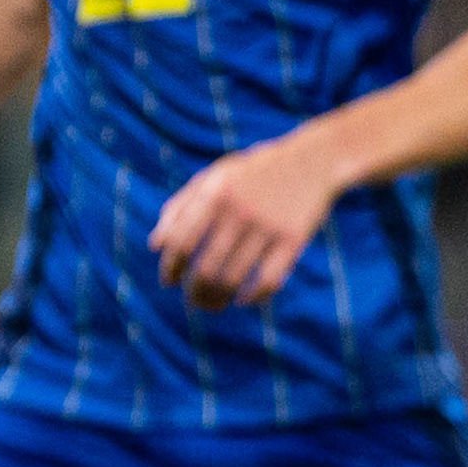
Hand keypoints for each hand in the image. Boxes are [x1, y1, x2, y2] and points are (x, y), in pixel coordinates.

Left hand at [149, 130, 347, 308]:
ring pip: (235, 278)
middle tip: (193, 303)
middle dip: (195, 293)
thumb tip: (155, 246)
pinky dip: (254, 297)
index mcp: (215, 193)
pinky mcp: (294, 239)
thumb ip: (179, 207)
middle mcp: (240, 210)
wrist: (312, 160)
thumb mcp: (213, 177)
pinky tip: (244, 300)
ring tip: (213, 305)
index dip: (171, 268)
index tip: (169, 282)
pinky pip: (269, 280)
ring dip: (218, 300)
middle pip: (207, 268)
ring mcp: (268, 226)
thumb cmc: (253, 171)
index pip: (181, 242)